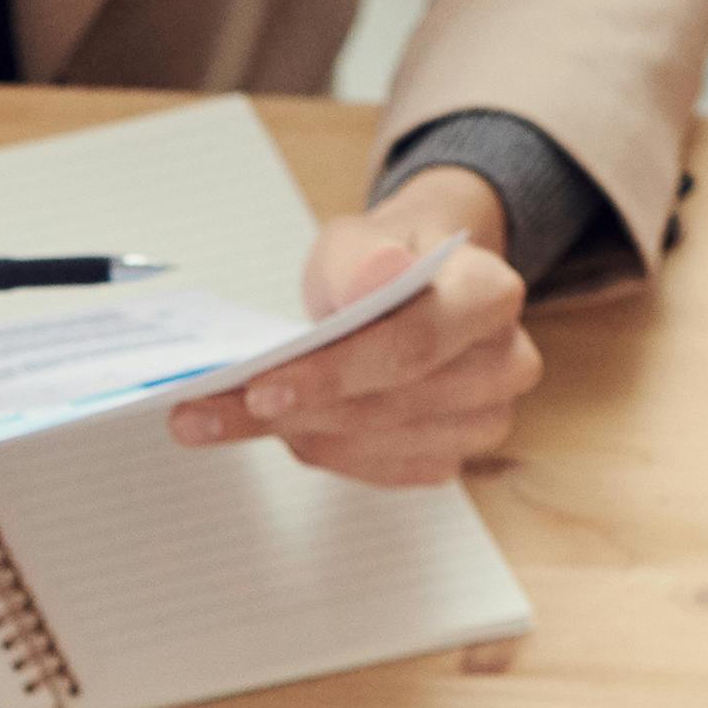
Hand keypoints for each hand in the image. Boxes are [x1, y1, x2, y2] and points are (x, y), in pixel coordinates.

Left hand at [175, 169, 537, 486]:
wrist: (410, 283)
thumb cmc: (383, 260)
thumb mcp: (359, 236)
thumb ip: (361, 256)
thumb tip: (377, 278)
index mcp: (491, 295)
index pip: (412, 345)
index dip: (334, 372)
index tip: (261, 386)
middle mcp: (503, 364)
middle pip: (388, 404)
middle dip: (292, 410)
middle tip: (204, 411)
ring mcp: (481, 421)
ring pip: (373, 444)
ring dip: (290, 434)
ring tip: (214, 418)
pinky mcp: (447, 458)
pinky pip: (373, 471)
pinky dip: (314, 449)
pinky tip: (268, 430)